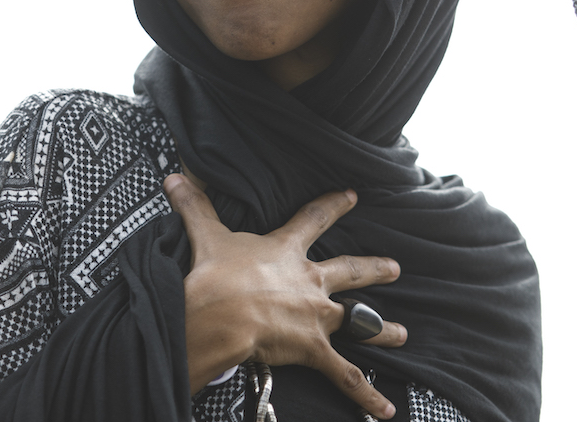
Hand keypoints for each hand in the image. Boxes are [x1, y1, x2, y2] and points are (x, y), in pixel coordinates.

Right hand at [163, 173, 405, 418]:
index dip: (334, 206)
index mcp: (287, 250)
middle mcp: (310, 282)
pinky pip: (346, 375)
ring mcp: (317, 316)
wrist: (222, 313)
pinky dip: (367, 393)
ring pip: (359, 321)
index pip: (315, 219)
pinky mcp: (315, 349)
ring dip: (382, 329)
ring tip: (403, 334)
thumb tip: (173, 178)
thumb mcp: (206, 234)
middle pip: (350, 272)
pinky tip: (387, 408)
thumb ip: (195, 205)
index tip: (352, 196)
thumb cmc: (216, 274)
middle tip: (395, 267)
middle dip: (373, 269)